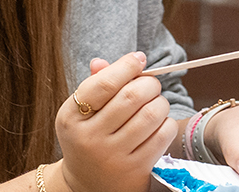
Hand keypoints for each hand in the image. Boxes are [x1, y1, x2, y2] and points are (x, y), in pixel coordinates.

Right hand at [55, 52, 178, 191]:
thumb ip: (95, 85)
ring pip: (151, 113)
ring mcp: (112, 156)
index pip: (103, 84)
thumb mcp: (81, 113)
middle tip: (150, 85)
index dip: (126, 66)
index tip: (139, 59)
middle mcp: (89, 138)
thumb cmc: (88, 138)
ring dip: (161, 102)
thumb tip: (103, 62)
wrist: (86, 185)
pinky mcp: (135, 169)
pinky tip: (159, 124)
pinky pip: (163, 134)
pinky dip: (167, 123)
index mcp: (71, 118)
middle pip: (132, 96)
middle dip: (149, 83)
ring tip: (155, 104)